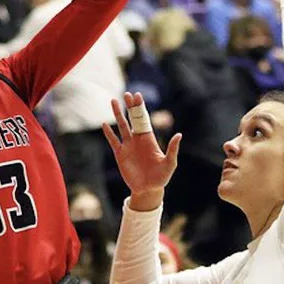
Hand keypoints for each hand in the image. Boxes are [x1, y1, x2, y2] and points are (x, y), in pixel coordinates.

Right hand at [102, 92, 181, 211]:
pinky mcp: (120, 154)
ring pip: (121, 126)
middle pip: (132, 119)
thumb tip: (179, 135)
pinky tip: (104, 124)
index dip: (140, 108)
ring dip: (117, 114)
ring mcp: (128, 146)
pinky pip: (113, 141)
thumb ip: (173, 149)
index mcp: (149, 139)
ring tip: (113, 101)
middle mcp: (138, 139)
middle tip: (127, 94)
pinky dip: (109, 133)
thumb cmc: (161, 177)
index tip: (138, 95)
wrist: (148, 190)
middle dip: (130, 107)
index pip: (144, 119)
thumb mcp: (169, 163)